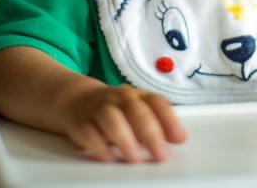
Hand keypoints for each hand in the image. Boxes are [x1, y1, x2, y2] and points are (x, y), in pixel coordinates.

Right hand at [61, 83, 186, 162]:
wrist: (77, 100)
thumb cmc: (115, 109)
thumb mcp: (138, 112)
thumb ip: (159, 124)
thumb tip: (180, 137)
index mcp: (138, 96)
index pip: (156, 102)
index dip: (169, 120)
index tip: (179, 139)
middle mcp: (119, 99)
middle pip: (136, 111)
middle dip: (151, 134)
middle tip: (160, 155)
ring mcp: (99, 109)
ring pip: (112, 119)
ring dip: (125, 140)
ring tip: (135, 159)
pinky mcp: (80, 123)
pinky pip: (88, 132)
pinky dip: (99, 146)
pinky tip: (109, 158)